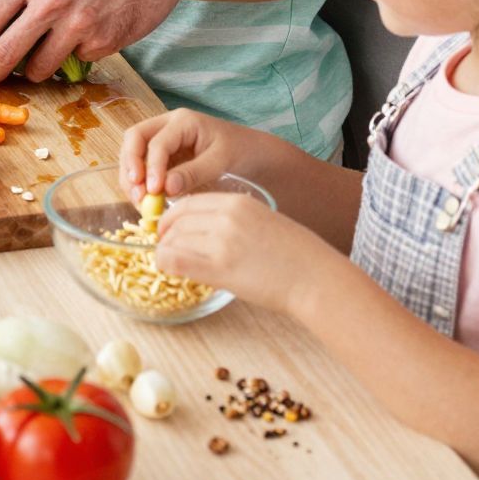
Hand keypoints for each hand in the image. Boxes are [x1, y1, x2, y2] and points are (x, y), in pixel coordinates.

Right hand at [119, 110, 252, 204]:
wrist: (256, 156)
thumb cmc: (242, 152)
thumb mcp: (221, 161)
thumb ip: (193, 173)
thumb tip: (165, 188)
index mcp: (183, 121)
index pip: (157, 142)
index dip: (152, 167)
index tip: (154, 191)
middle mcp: (167, 126)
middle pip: (135, 139)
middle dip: (131, 166)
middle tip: (137, 193)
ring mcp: (163, 141)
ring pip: (133, 153)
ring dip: (131, 177)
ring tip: (140, 202)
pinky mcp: (164, 159)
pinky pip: (143, 167)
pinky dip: (139, 183)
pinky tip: (145, 201)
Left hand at [155, 191, 330, 316]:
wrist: (314, 278)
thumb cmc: (294, 256)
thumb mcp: (261, 222)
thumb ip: (232, 221)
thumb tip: (203, 232)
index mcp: (237, 202)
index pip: (189, 203)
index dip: (172, 217)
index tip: (168, 230)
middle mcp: (226, 216)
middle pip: (177, 220)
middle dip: (165, 235)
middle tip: (164, 248)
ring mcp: (221, 241)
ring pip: (172, 240)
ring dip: (166, 252)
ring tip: (171, 263)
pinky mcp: (219, 267)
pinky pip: (174, 260)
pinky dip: (165, 264)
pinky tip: (170, 270)